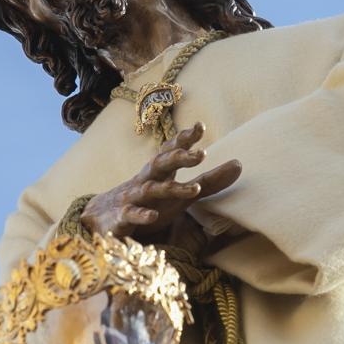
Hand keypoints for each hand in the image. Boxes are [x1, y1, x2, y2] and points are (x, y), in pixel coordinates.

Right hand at [80, 122, 241, 239]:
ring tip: (195, 191)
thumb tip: (239, 164)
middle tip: (201, 155)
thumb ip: (210, 181)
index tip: (200, 126)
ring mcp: (133, 198)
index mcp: (161, 172)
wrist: (104, 217)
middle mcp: (147, 180)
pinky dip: (142, 215)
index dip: (185, 138)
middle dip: (179, 157)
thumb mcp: (182, 193)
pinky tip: (154, 216)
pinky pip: (132, 215)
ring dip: (171, 189)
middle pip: (162, 163)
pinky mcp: (123, 218)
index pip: (172, 150)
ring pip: (151, 190)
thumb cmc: (151, 202)